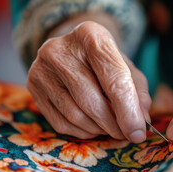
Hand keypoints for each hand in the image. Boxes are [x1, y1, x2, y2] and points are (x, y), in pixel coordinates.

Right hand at [27, 20, 150, 142]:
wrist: (72, 50)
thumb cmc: (106, 62)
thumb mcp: (128, 69)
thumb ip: (139, 94)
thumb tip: (140, 122)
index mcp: (92, 36)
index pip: (114, 80)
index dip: (128, 112)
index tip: (137, 133)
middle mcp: (61, 49)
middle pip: (92, 101)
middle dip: (113, 125)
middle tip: (125, 134)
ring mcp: (42, 67)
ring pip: (75, 115)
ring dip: (98, 130)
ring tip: (110, 128)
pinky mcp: (32, 86)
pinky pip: (60, 122)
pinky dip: (81, 131)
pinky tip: (92, 126)